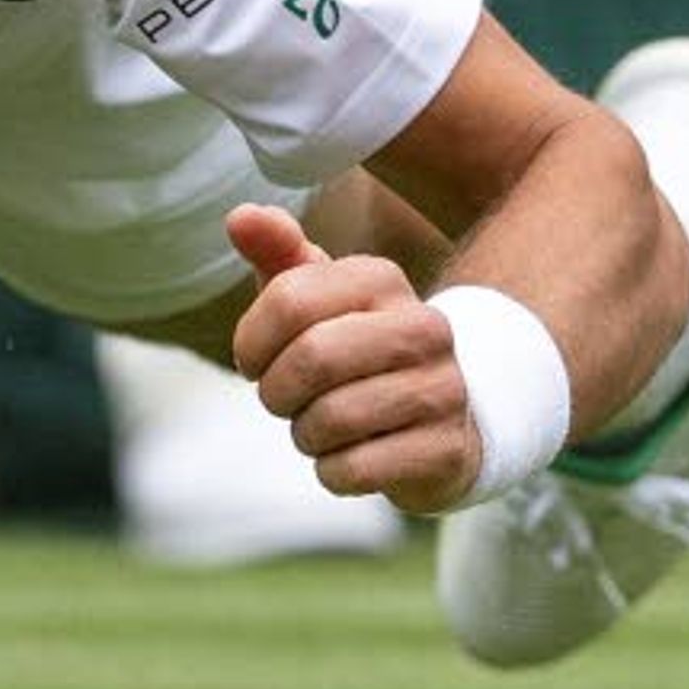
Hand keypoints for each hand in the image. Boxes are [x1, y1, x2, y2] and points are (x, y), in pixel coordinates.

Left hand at [224, 204, 479, 513]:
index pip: (288, 299)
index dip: (251, 341)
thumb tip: (240, 216)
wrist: (443, 416)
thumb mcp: (316, 296)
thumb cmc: (355, 348)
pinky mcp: (448, 450)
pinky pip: (354, 469)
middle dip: (277, 392)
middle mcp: (423, 327)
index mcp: (382, 280)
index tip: (255, 360)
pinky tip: (353, 456)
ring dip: (305, 434)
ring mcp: (444, 389)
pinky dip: (333, 471)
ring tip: (324, 426)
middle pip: (311, 359)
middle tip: (285, 399)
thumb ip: (276, 252)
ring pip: (330, 419)